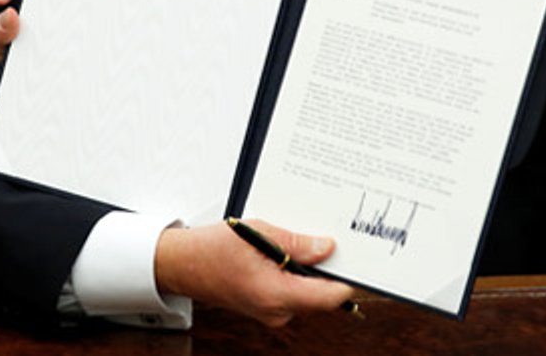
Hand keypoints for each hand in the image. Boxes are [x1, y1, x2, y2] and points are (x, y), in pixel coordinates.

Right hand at [154, 220, 353, 326]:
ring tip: (294, 241)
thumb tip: (328, 248)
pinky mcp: (268, 307)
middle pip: (321, 293)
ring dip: (307, 268)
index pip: (330, 297)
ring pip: (307, 291)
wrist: (182, 265)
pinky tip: (283, 252)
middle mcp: (277, 311)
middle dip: (326, 267)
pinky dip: (294, 272)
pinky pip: (293, 291)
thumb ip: (297, 243)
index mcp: (276, 295)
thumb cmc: (213, 249)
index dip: (349, 279)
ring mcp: (272, 312)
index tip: (363, 263)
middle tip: (331, 239)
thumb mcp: (259, 233)